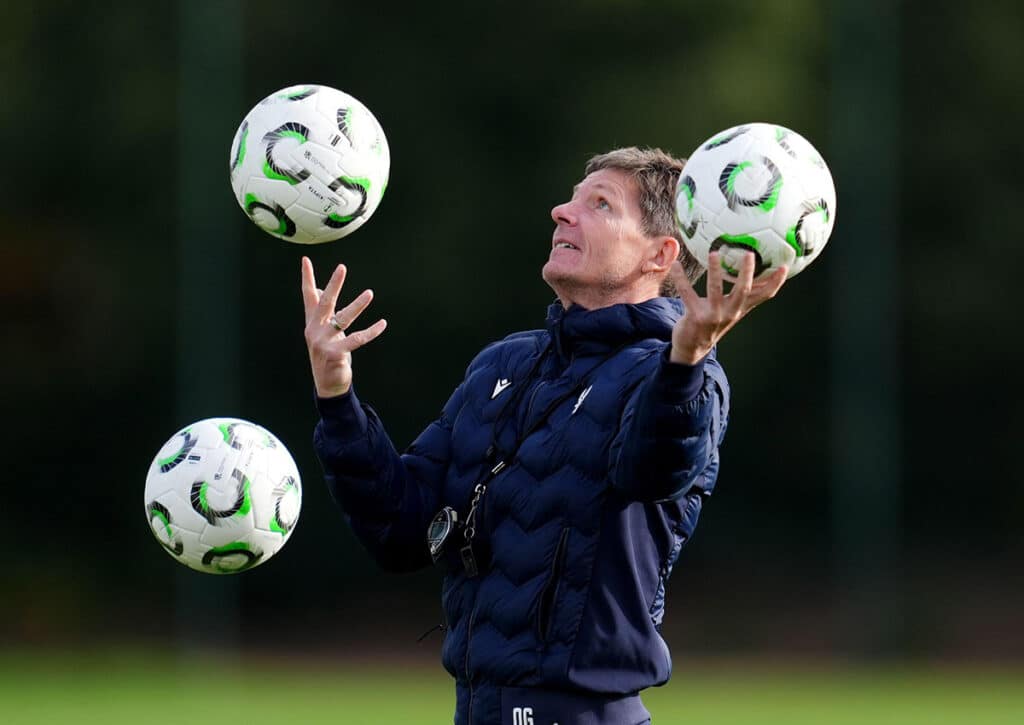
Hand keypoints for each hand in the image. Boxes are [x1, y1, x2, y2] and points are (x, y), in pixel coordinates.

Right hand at [301, 257, 387, 397]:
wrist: (327, 384)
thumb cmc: (327, 352)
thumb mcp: (321, 330)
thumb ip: (320, 311)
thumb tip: (316, 289)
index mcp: (312, 322)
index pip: (308, 296)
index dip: (307, 277)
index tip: (305, 260)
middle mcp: (315, 330)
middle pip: (325, 302)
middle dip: (334, 284)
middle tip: (342, 267)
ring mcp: (323, 342)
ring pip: (343, 319)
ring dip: (358, 305)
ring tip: (369, 293)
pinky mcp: (335, 354)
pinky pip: (356, 339)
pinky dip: (371, 331)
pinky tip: (382, 323)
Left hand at [667, 251, 786, 364]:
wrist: (692, 347)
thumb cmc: (713, 321)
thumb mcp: (732, 309)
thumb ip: (742, 294)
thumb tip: (752, 270)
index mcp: (741, 308)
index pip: (764, 296)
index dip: (775, 282)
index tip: (785, 266)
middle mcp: (730, 312)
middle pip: (743, 291)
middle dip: (747, 273)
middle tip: (749, 254)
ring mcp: (713, 315)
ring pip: (715, 290)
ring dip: (715, 271)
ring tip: (714, 254)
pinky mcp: (695, 316)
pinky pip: (687, 293)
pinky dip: (681, 278)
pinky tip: (676, 265)